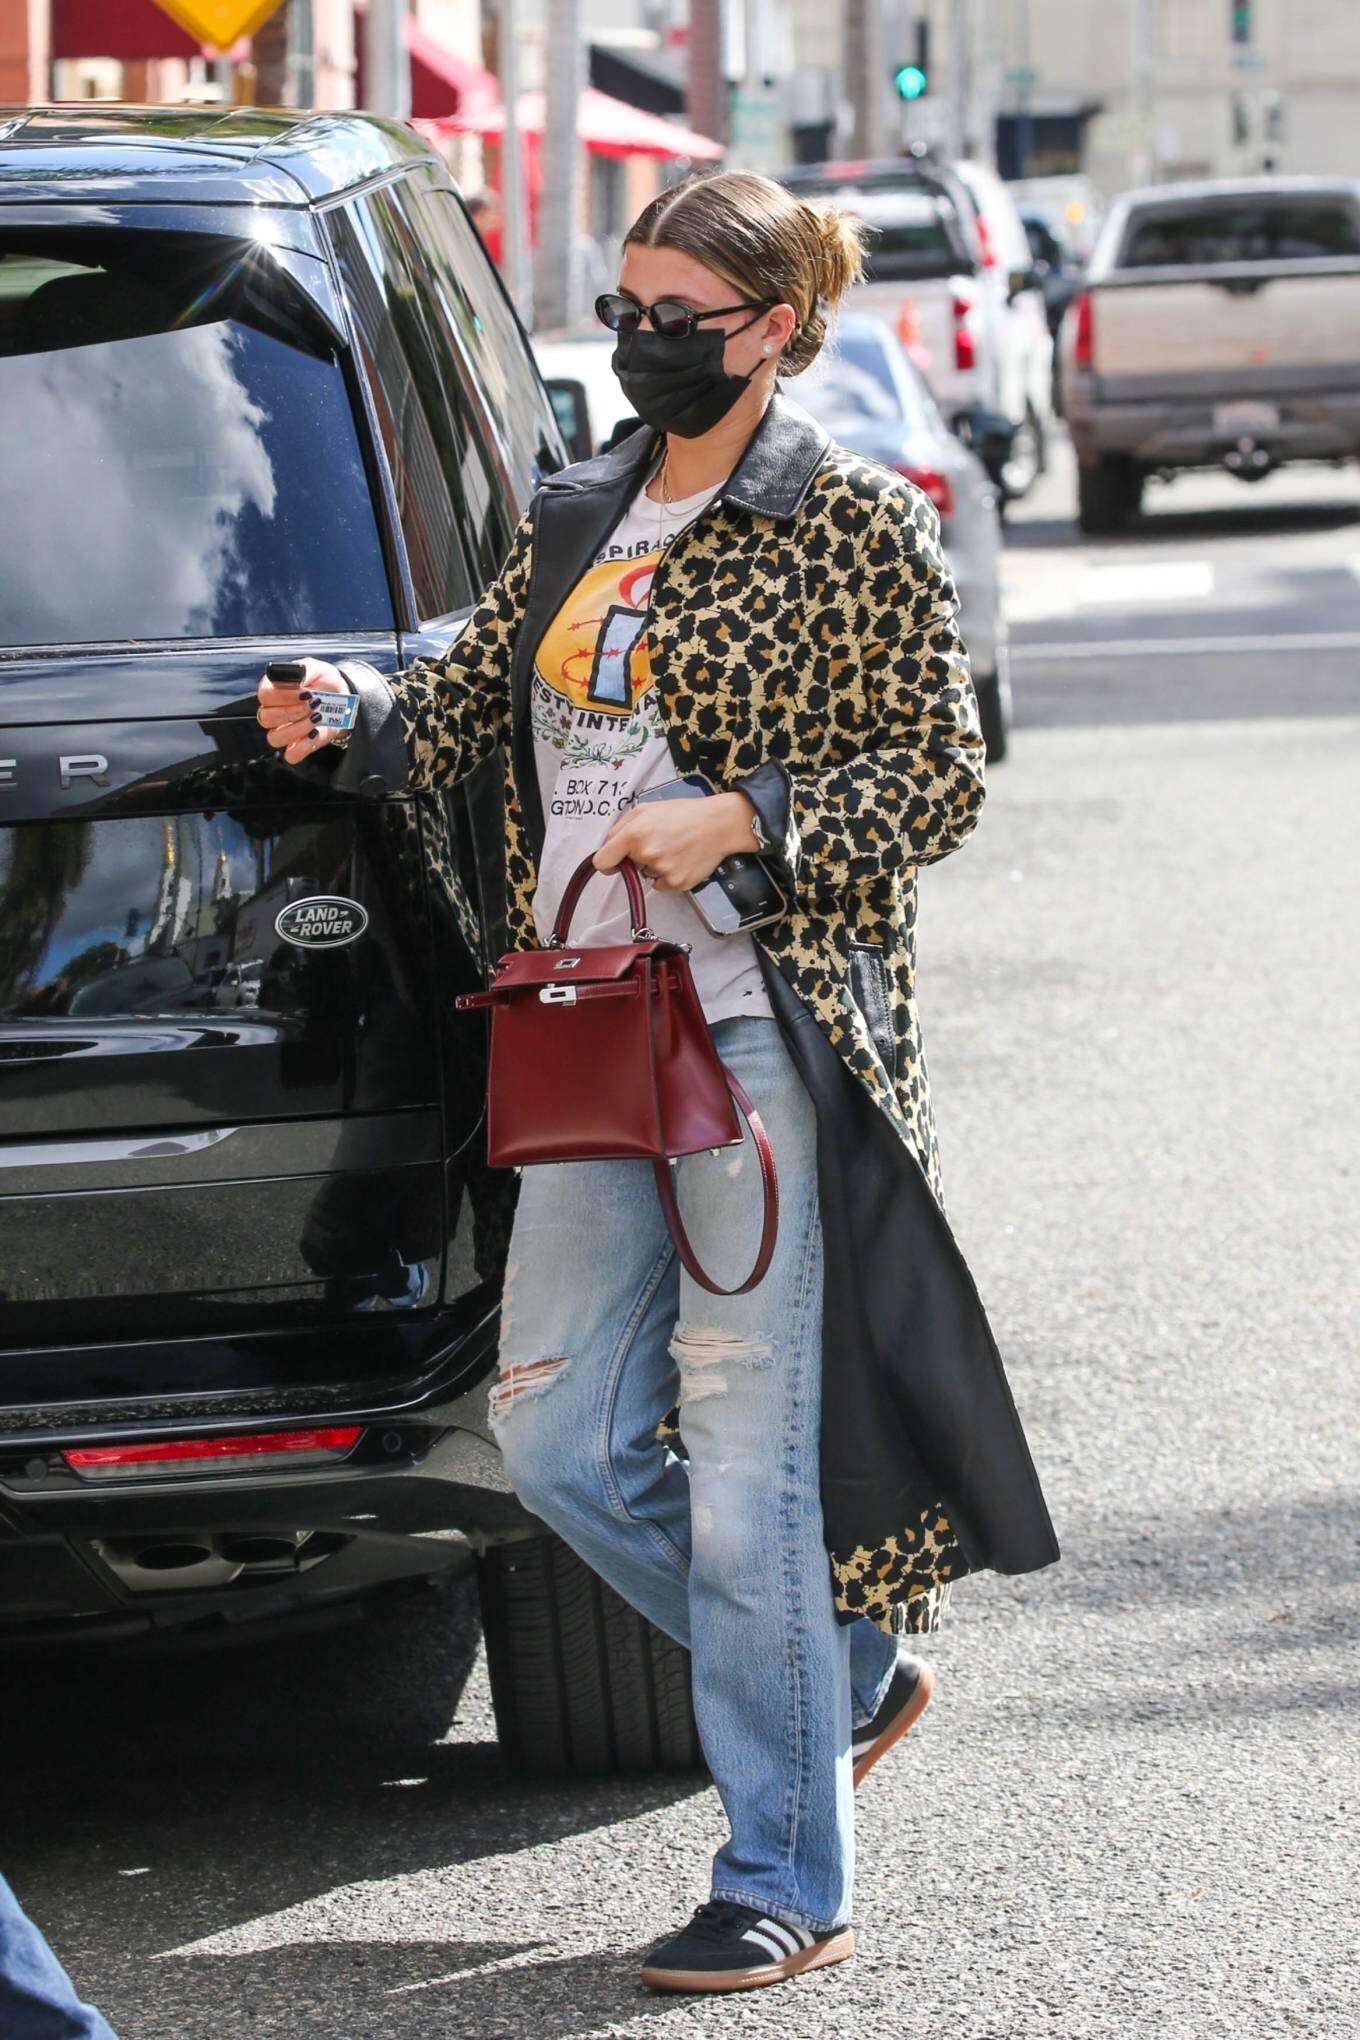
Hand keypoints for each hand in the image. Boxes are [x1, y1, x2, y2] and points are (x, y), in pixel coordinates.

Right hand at [256, 658, 347, 765]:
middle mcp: (274, 711)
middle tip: (313, 704)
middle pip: (266, 717)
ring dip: (298, 728)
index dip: (283, 695)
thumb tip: (296, 675)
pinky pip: (290, 755)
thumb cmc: (324, 682)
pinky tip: (315, 733)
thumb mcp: (317, 669)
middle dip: (292, 711)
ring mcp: (283, 731)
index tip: (305, 692)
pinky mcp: (297, 746)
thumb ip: (304, 669)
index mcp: (274, 690)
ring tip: (317, 717)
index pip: (264, 695)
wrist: (342, 699)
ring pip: (275, 738)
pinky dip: (303, 747)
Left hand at [595, 791, 755, 890]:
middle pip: (629, 867)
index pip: (603, 861)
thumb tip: (610, 843)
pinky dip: (668, 875)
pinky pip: (661, 884)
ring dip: (655, 866)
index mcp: (634, 834)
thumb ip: (622, 826)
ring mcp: (661, 871)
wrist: (718, 825)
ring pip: (646, 875)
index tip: (613, 864)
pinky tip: (681, 859)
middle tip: (660, 842)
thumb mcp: (647, 808)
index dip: (606, 863)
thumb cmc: (685, 813)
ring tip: (674, 848)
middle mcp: (646, 854)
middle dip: (638, 857)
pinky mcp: (676, 883)